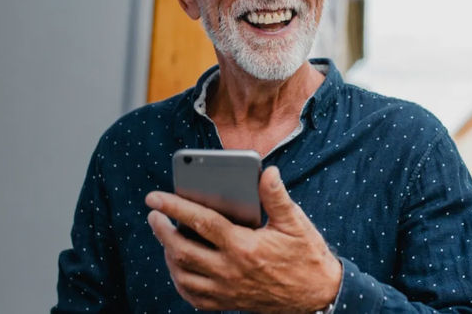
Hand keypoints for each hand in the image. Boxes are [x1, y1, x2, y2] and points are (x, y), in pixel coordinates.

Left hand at [145, 166, 341, 312]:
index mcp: (244, 247)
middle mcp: (231, 271)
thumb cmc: (306, 255)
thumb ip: (276, 197)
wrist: (318, 296)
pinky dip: (180, 280)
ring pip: (183, 274)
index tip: (154, 197)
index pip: (201, 222)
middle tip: (154, 214)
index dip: (174, 207)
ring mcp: (227, 291)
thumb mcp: (295, 224)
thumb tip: (266, 171)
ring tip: (165, 235)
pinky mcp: (228, 303)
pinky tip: (178, 264)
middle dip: (162, 230)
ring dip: (168, 253)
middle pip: (183, 249)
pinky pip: (193, 296)